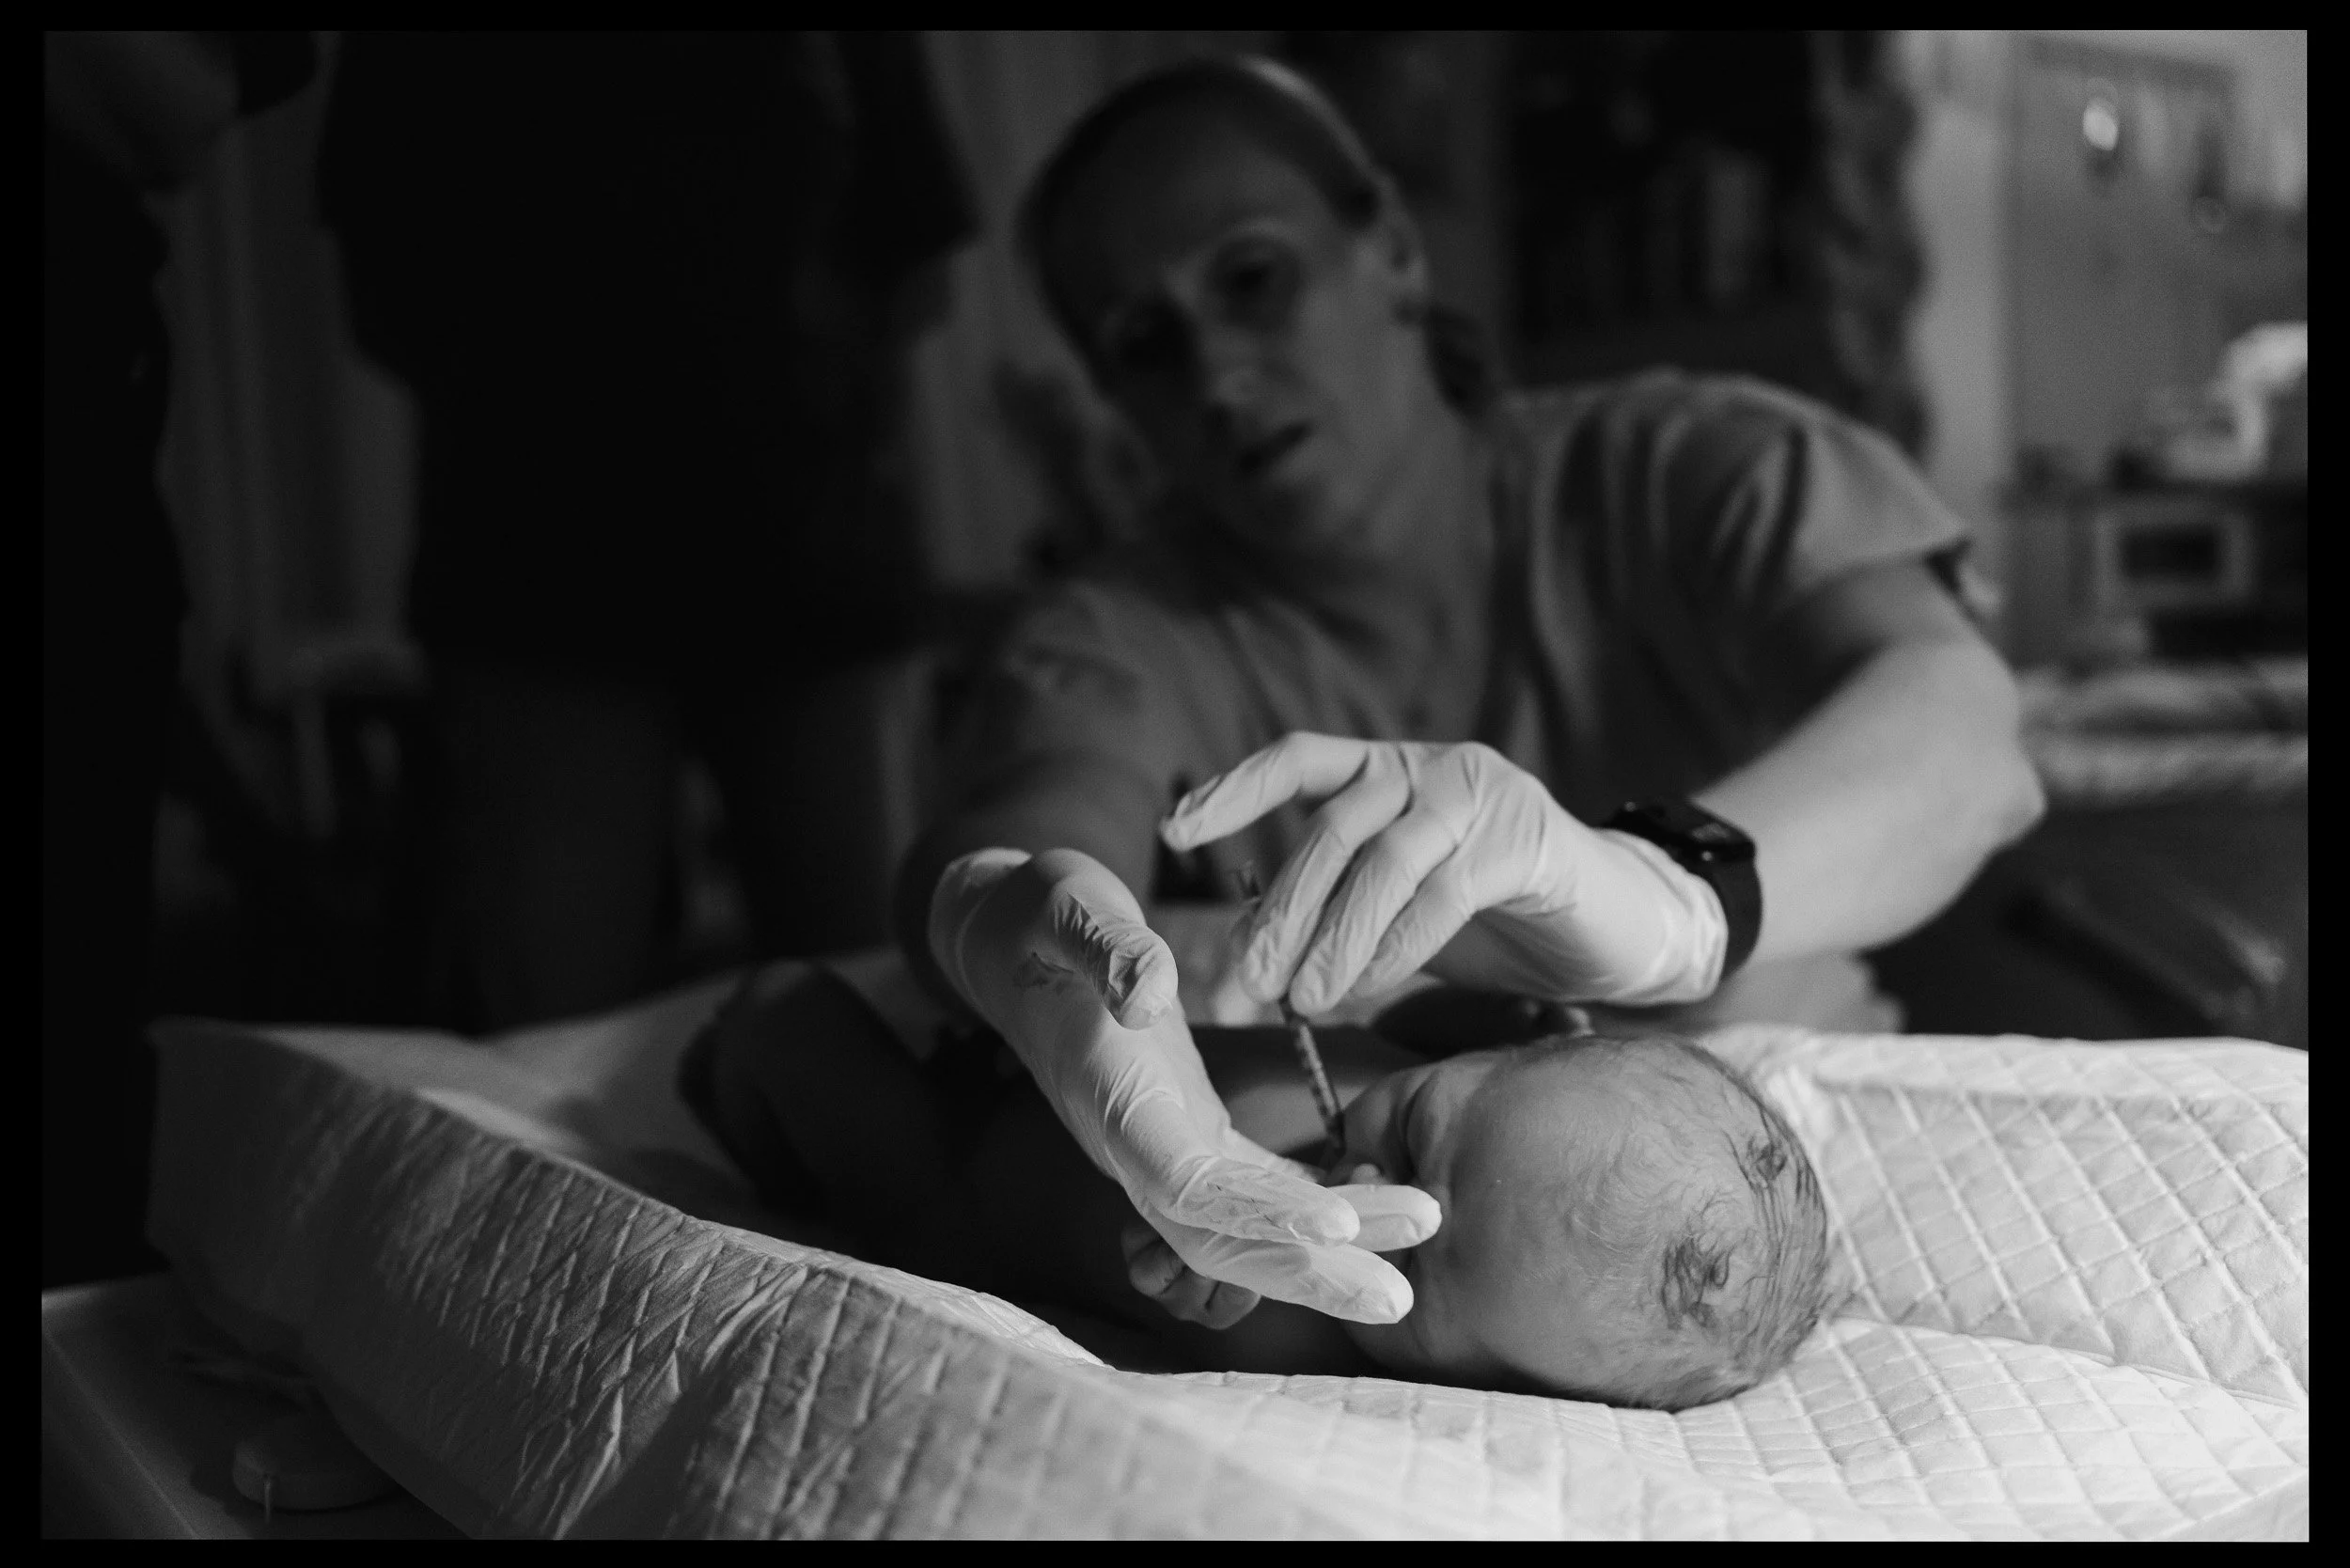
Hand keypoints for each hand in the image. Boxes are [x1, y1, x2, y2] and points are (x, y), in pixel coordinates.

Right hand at [929, 847, 1441, 1323]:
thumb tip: (1146, 994)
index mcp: (1110, 1101)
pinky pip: (1256, 1189)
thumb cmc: (1042, 917)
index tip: (1337, 1224)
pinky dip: (1314, 1203)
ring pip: (1246, 1227)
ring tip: (1419, 1231)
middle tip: (1399, 1296)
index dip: (1260, 1215)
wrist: (1014, 938)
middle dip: (1308, 1273)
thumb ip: (1107, 949)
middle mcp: (1134, 1144)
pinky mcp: (1189, 1131)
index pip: (1186, 1186)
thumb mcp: (1069, 907)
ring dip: (1328, 1249)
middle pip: (1223, 1239)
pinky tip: (1378, 1204)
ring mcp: (1161, 1146)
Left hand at [1159, 734, 1728, 1014]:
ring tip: (1301, 1001)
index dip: (1233, 789)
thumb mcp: (1402, 909)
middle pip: (1332, 827)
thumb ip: (1336, 911)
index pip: (1299, 759)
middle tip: (1245, 980)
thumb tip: (1247, 955)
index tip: (1174, 831)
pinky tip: (1368, 990)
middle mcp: (1430, 766)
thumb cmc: (1502, 920)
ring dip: (1333, 937)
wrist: (1623, 928)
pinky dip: (1397, 946)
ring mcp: (1481, 795)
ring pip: (1383, 861)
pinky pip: (1443, 893)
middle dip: (1281, 910)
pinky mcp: (1526, 839)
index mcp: (1391, 769)